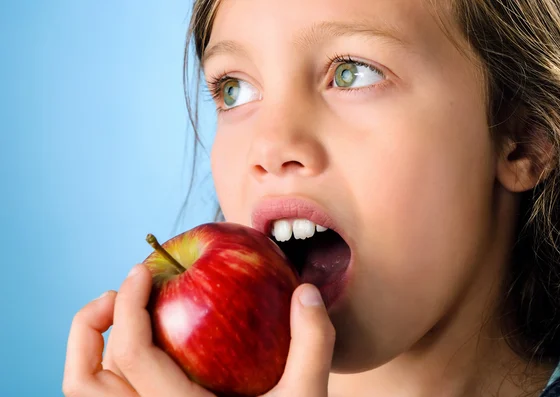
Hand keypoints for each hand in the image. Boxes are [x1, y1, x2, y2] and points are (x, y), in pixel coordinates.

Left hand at [63, 264, 335, 396]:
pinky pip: (109, 394)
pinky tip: (143, 344)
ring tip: (120, 315)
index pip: (131, 355)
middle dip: (90, 325)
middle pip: (82, 380)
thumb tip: (306, 291)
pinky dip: (110, 363)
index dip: (129, 304)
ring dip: (92, 346)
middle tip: (119, 293)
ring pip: (86, 391)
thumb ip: (312, 343)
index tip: (142, 270)